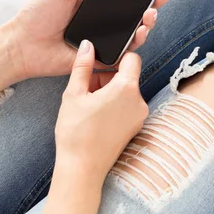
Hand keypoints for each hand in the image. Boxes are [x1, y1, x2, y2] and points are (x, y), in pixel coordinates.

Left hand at [6, 0, 173, 78]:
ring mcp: (105, 39)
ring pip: (136, 31)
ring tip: (150, 14)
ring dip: (148, 22)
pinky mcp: (103, 57)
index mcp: (96, 2)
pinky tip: (140, 31)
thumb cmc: (37, 14)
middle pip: (137, 12)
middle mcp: (105, 21)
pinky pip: (125, 51)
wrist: (22, 45)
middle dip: (155, 2)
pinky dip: (135, 42)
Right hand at [55, 40, 147, 177]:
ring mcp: (140, 116)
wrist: (82, 168)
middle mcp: (139, 101)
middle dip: (108, 77)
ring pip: (126, 92)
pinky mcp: (136, 127)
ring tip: (88, 103)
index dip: (116, 56)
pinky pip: (127, 106)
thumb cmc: (76, 132)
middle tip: (86, 87)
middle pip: (128, 76)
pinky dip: (114, 104)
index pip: (132, 58)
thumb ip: (82, 66)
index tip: (100, 62)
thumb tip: (87, 45)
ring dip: (110, 91)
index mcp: (127, 88)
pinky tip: (96, 114)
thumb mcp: (74, 94)